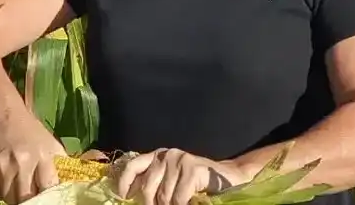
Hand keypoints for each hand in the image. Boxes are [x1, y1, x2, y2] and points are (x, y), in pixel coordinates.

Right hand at [0, 106, 67, 203]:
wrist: (3, 116)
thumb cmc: (31, 132)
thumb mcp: (51, 144)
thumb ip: (60, 164)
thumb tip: (69, 184)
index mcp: (43, 156)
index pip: (48, 187)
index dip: (48, 197)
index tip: (46, 198)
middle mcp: (23, 162)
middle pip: (25, 198)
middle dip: (28, 201)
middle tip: (30, 197)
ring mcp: (2, 166)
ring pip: (7, 196)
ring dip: (12, 196)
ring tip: (17, 187)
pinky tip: (4, 180)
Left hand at [113, 148, 249, 204]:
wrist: (229, 177)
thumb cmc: (197, 183)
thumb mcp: (172, 179)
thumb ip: (155, 182)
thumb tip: (134, 196)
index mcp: (158, 156)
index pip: (133, 165)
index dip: (125, 182)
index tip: (125, 197)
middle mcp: (166, 155)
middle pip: (148, 189)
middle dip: (153, 204)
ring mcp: (180, 160)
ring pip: (164, 197)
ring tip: (181, 203)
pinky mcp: (192, 169)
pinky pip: (179, 198)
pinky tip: (191, 203)